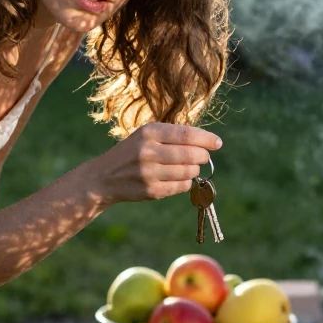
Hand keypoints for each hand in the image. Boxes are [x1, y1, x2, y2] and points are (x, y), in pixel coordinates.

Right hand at [86, 122, 220, 205]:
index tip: (217, 143)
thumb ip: (172, 136)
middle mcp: (148, 151)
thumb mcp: (145, 136)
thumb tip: (206, 143)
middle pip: (191, 154)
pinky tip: (178, 178)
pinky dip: (185, 183)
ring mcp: (149, 172)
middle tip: (203, 157)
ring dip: (193, 170)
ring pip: (188, 172)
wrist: (104, 177)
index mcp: (148, 132)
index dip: (206, 139)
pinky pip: (181, 187)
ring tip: (187, 167)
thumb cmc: (132, 152)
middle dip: (203, 156)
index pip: (186, 134)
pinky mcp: (151, 190)